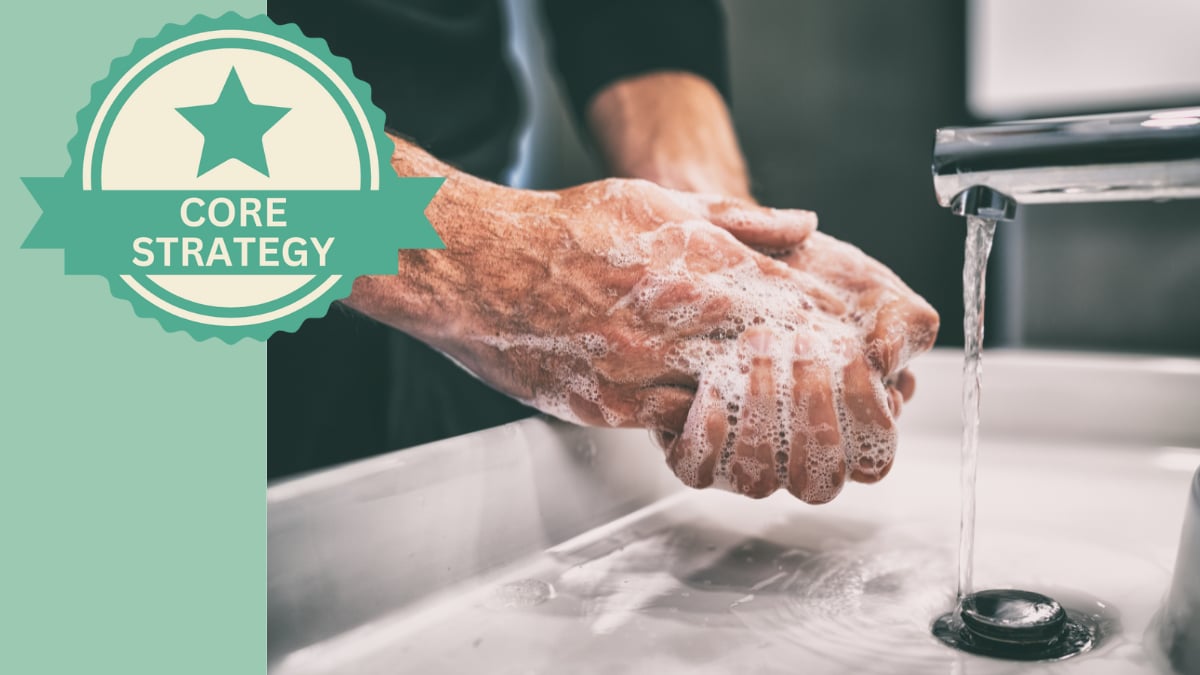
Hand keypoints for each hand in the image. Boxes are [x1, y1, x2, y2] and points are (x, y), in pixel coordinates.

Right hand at [348, 139, 936, 503]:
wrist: (476, 267)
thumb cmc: (562, 229)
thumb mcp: (656, 201)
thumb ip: (737, 218)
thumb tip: (802, 226)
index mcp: (698, 264)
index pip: (794, 306)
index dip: (828, 330)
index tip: (846, 344)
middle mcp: (679, 320)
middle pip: (775, 365)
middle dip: (805, 380)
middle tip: (825, 393)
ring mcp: (644, 369)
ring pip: (730, 408)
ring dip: (756, 411)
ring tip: (771, 412)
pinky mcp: (609, 407)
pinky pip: (674, 429)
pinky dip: (700, 426)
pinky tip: (706, 415)